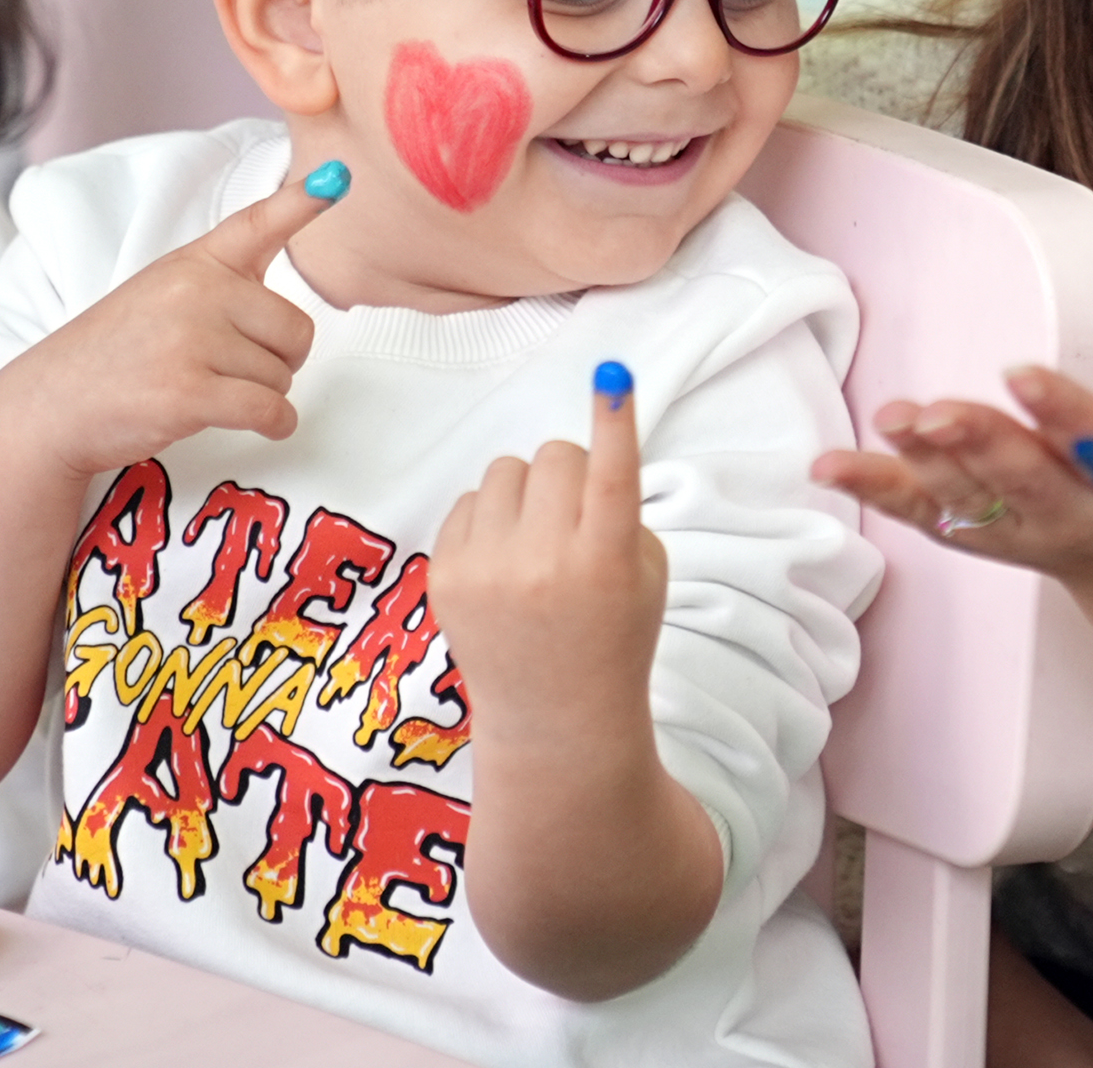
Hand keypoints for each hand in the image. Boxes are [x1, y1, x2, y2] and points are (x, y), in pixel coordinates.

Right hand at [0, 161, 342, 481]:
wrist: (53, 404)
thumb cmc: (119, 353)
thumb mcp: (164, 294)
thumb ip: (223, 286)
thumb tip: (292, 302)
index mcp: (194, 263)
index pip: (256, 224)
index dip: (301, 202)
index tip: (338, 179)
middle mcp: (195, 291)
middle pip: (297, 330)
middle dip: (279, 359)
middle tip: (233, 368)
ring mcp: (190, 340)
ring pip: (283, 375)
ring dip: (263, 394)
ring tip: (212, 390)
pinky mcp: (188, 391)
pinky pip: (270, 409)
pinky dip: (276, 424)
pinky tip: (262, 424)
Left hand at [429, 362, 665, 755]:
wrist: (554, 716)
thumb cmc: (613, 634)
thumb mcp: (645, 573)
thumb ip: (619, 509)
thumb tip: (581, 451)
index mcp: (607, 560)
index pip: (612, 475)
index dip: (615, 421)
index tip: (612, 377)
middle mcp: (545, 563)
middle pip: (555, 456)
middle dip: (570, 473)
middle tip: (577, 516)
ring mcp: (489, 571)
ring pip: (507, 469)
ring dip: (528, 492)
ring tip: (538, 541)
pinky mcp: (447, 577)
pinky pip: (469, 502)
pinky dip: (492, 520)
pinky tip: (506, 563)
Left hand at [812, 354, 1092, 660]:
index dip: (1064, 413)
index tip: (1023, 375)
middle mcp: (1075, 512)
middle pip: (1024, 479)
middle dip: (979, 445)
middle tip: (936, 413)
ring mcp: (1021, 528)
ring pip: (969, 497)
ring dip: (924, 462)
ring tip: (892, 419)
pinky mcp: (980, 531)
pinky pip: (922, 513)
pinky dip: (875, 489)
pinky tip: (828, 466)